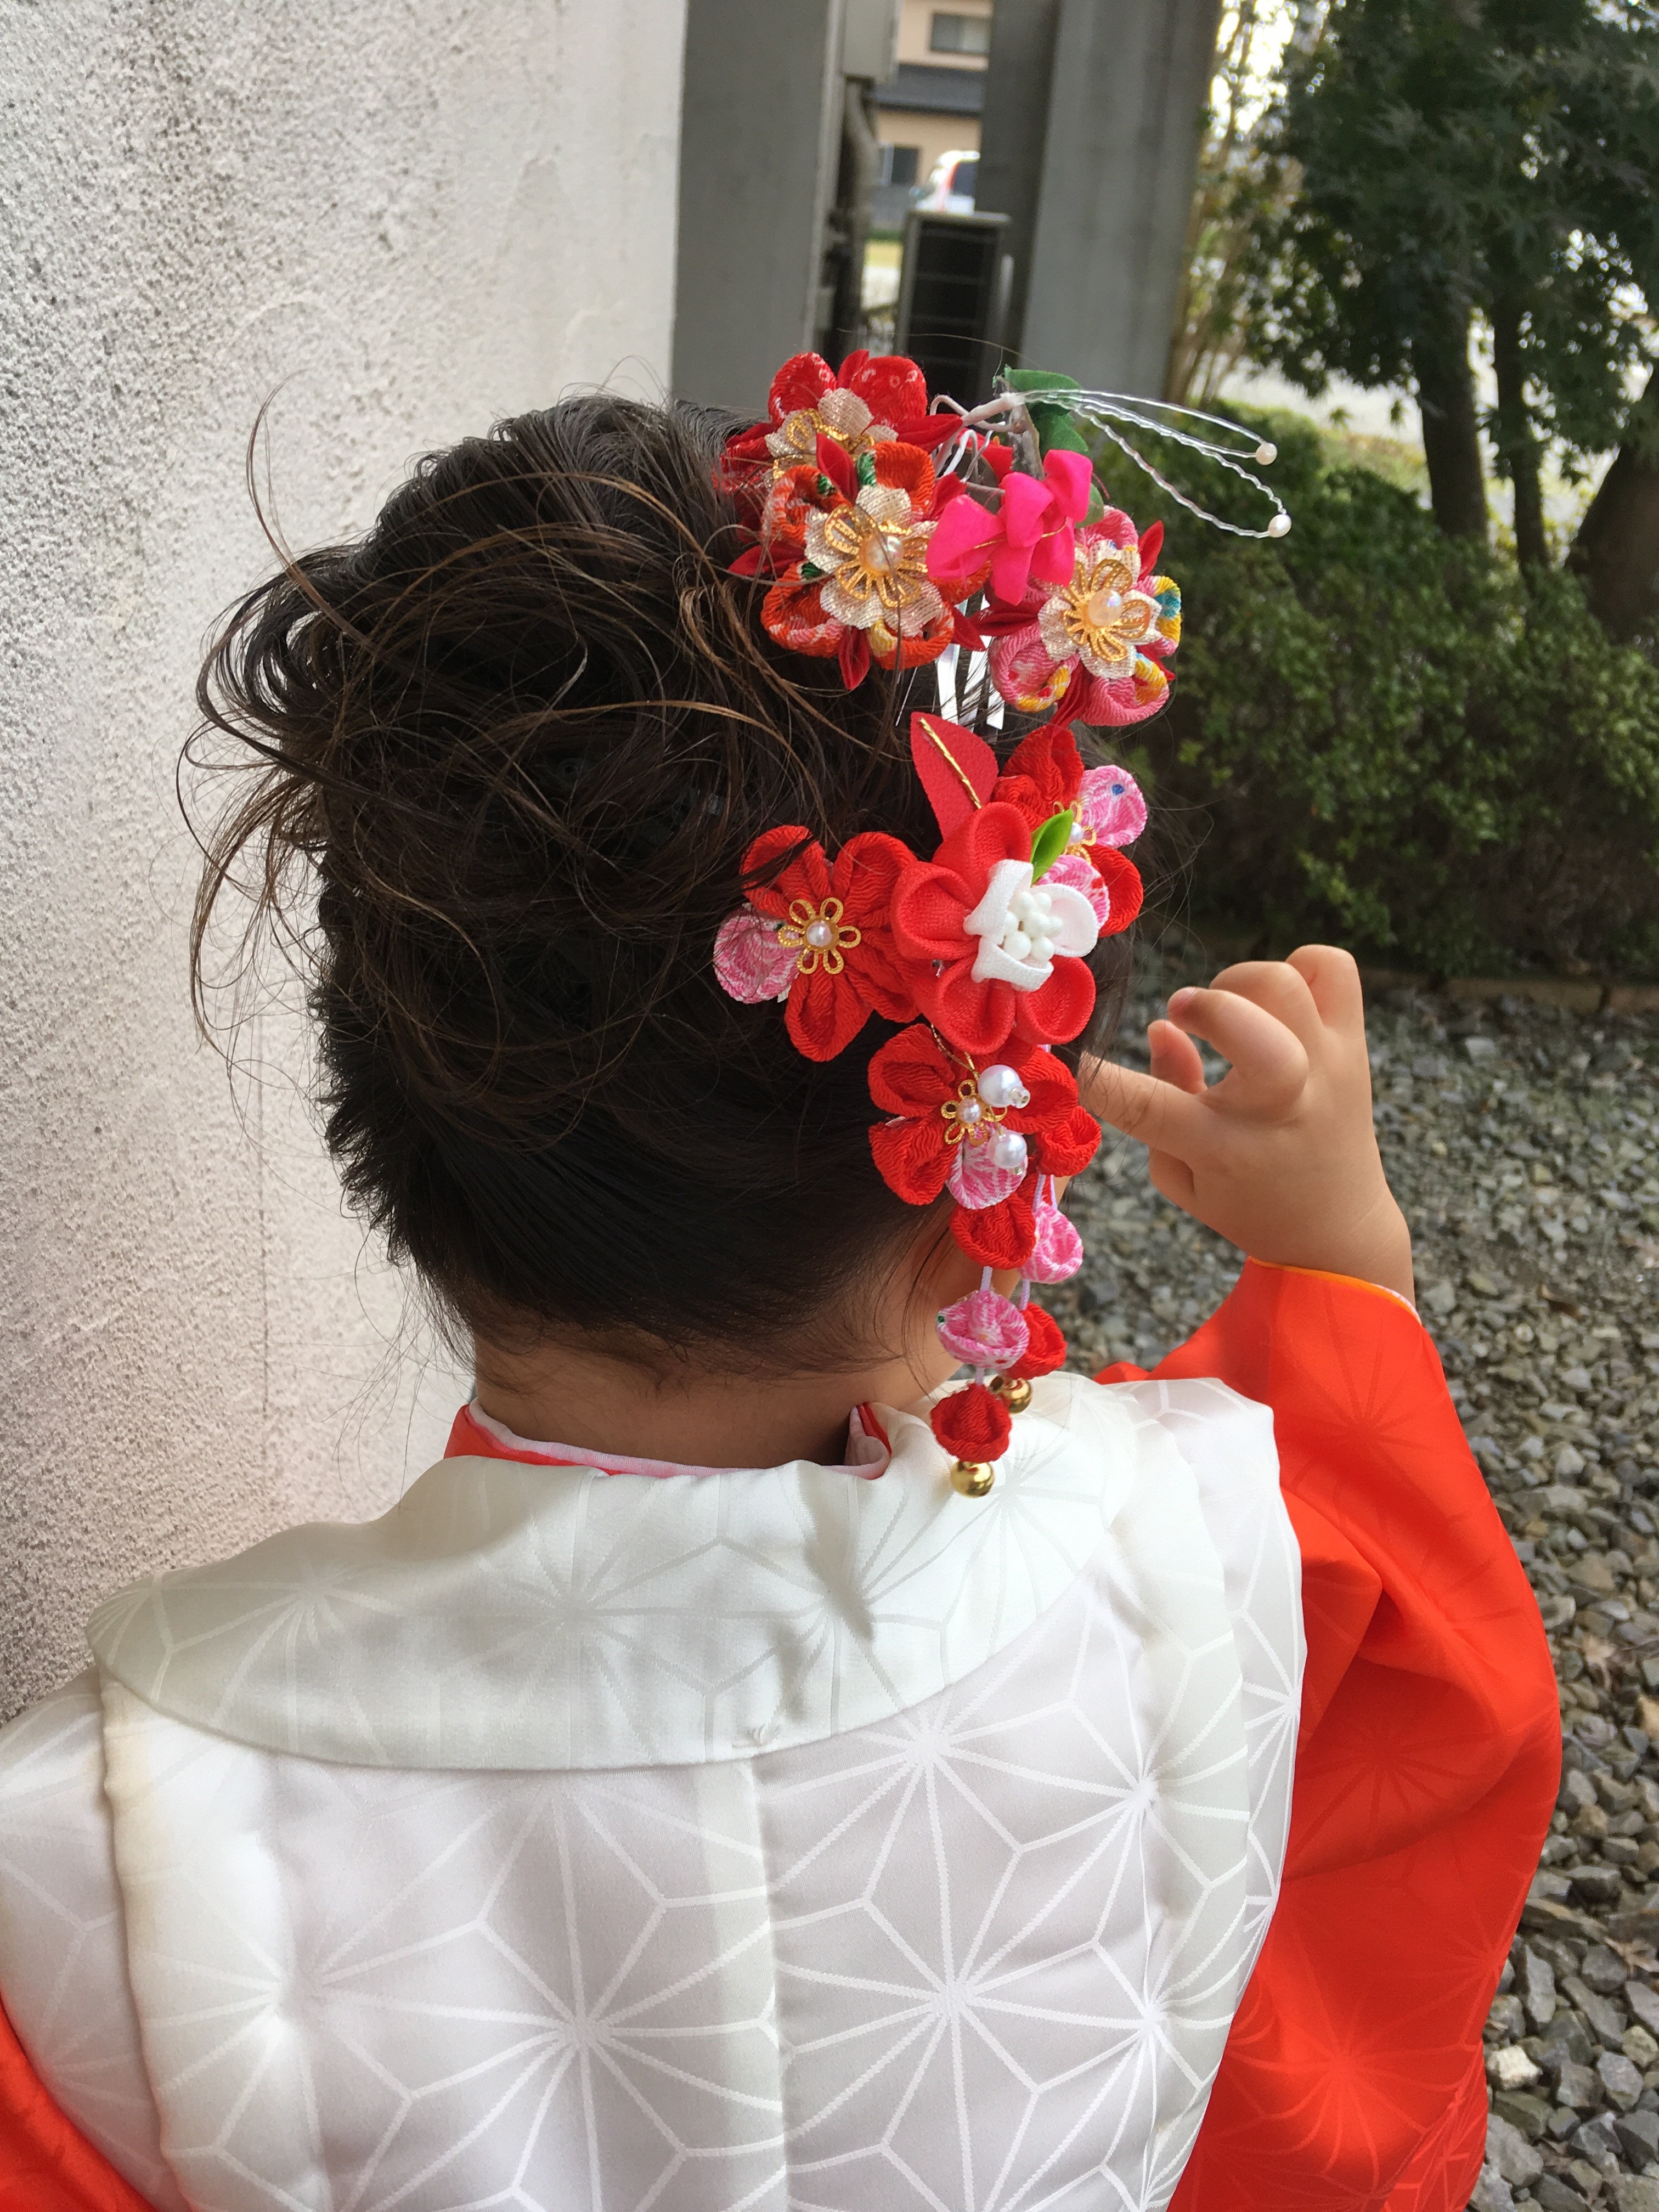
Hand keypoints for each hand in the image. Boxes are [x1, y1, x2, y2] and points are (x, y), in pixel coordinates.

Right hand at [1081, 946, 1413, 1301]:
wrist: (1338, 1226)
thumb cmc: (1247, 1203)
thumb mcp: (1181, 1180)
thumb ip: (1154, 1113)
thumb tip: (1159, 1030)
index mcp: (1223, 1148)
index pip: (1151, 1107)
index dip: (1103, 1079)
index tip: (1073, 1058)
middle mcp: (1279, 1102)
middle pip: (1244, 1024)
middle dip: (1203, 1005)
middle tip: (1183, 1016)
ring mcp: (1327, 1066)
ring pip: (1286, 981)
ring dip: (1243, 982)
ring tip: (1233, 1012)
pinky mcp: (1356, 1045)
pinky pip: (1334, 970)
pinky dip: (1300, 969)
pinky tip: (1277, 1005)